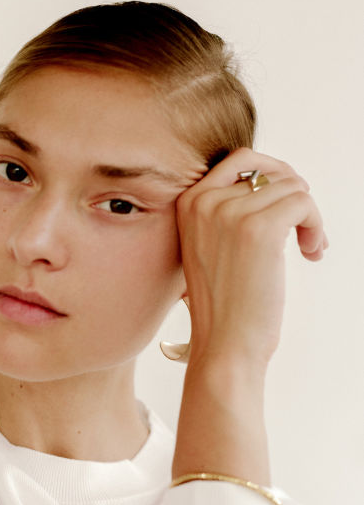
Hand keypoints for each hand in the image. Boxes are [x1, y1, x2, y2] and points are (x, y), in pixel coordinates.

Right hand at [176, 147, 326, 370]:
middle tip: (304, 229)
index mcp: (188, 202)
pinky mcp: (259, 229)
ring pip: (294, 188)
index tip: (288, 204)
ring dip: (310, 218)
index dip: (274, 176)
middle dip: (296, 198)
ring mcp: (230, 213)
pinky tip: (311, 252)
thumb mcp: (210, 247)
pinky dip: (316, 226)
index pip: (241, 159)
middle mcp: (204, 201)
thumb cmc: (223, 306)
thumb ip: (228, 211)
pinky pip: (304, 203)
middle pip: (273, 173)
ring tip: (307, 248)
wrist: (224, 345)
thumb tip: (279, 179)